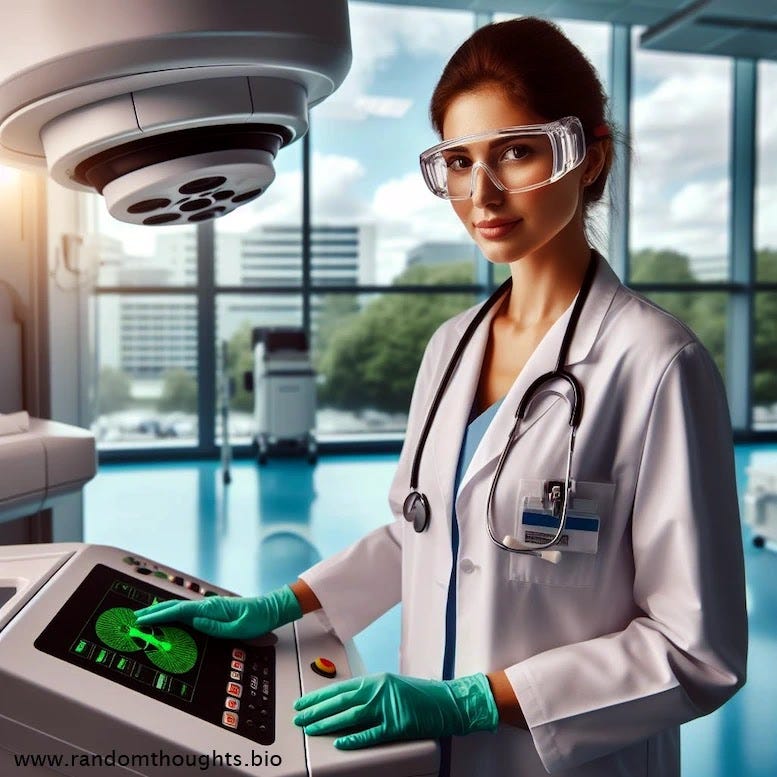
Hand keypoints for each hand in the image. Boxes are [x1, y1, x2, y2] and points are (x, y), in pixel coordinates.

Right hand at [134, 585, 302, 638]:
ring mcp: (209, 606)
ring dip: (162, 610)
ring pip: (180, 608)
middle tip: (136, 617)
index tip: (143, 620)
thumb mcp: (238, 628)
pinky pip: (188, 611)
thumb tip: (194, 621)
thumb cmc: (256, 620)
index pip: (179, 612)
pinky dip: (174, 612)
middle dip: (155, 611)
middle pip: (175, 607)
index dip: (159, 615)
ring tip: (146, 614)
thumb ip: (215, 626)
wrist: (269, 609)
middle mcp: (208, 605)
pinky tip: (169, 614)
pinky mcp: (212, 609)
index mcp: (211, 609)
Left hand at [293, 672, 498, 748]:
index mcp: (376, 680)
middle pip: (341, 701)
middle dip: (316, 710)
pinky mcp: (398, 725)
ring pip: (351, 716)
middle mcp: (379, 690)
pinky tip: (341, 742)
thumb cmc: (420, 695)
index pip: (340, 688)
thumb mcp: (390, 686)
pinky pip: (372, 733)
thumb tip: (345, 702)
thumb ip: (369, 692)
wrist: (447, 701)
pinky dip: (356, 738)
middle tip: (299, 718)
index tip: (303, 703)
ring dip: (328, 723)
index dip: (318, 697)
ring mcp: (388, 707)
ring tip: (311, 729)